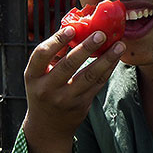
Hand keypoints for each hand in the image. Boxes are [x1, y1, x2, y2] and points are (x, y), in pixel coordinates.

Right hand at [22, 26, 124, 152]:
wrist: (47, 126)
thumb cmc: (44, 89)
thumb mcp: (39, 74)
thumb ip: (53, 54)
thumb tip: (75, 27)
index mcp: (32, 76)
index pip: (41, 55)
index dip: (56, 41)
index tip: (71, 28)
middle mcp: (46, 89)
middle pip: (68, 65)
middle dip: (86, 48)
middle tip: (101, 34)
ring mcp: (65, 98)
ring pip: (89, 76)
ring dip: (106, 59)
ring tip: (119, 45)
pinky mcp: (81, 105)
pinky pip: (98, 84)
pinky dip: (108, 69)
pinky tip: (116, 58)